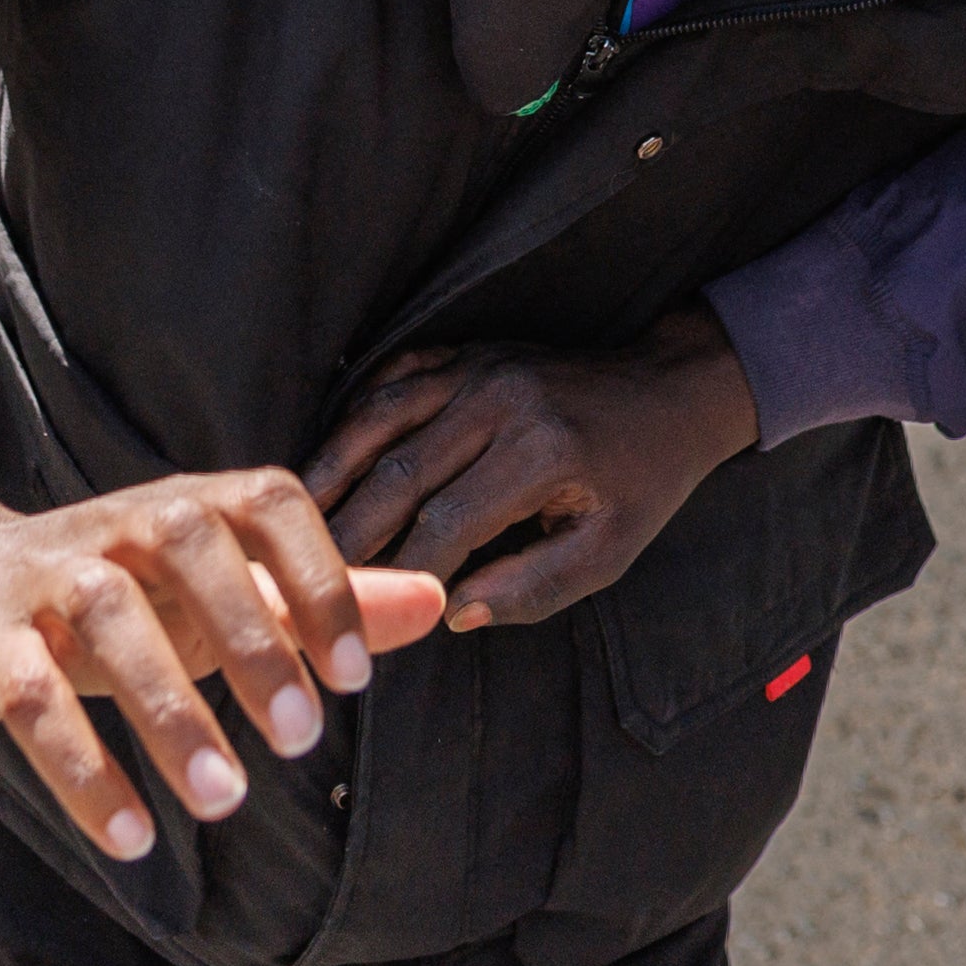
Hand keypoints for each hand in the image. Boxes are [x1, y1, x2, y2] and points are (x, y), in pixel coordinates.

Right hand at [0, 455, 441, 858]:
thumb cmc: (118, 591)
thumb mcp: (220, 592)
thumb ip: (321, 598)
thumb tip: (443, 600)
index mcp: (189, 505)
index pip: (267, 502)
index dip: (320, 578)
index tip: (357, 675)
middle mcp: (121, 524)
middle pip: (191, 545)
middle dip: (253, 639)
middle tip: (304, 739)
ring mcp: (48, 577)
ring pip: (108, 619)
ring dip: (170, 711)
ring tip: (225, 800)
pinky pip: (30, 697)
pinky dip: (81, 768)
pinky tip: (132, 837)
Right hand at [298, 308, 758, 630]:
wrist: (670, 393)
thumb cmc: (641, 485)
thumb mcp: (608, 552)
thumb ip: (533, 587)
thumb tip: (451, 611)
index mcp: (540, 452)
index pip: (447, 523)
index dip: (404, 573)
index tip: (373, 615)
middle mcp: (500, 400)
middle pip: (400, 472)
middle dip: (351, 532)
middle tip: (305, 583)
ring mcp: (478, 365)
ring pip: (381, 418)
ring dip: (332, 471)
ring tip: (295, 522)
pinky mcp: (466, 350)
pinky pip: (393, 378)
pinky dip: (354, 418)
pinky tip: (323, 457)